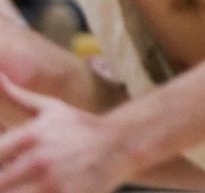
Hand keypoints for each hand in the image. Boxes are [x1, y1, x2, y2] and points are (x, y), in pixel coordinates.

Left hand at [0, 78, 126, 192]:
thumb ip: (18, 96)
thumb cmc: (79, 127)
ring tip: (24, 184)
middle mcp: (39, 159)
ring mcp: (51, 183)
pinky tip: (38, 190)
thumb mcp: (51, 108)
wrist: (118, 146)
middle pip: (0, 183)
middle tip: (14, 176)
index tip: (4, 164)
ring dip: (15, 191)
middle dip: (3, 181)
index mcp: (31, 135)